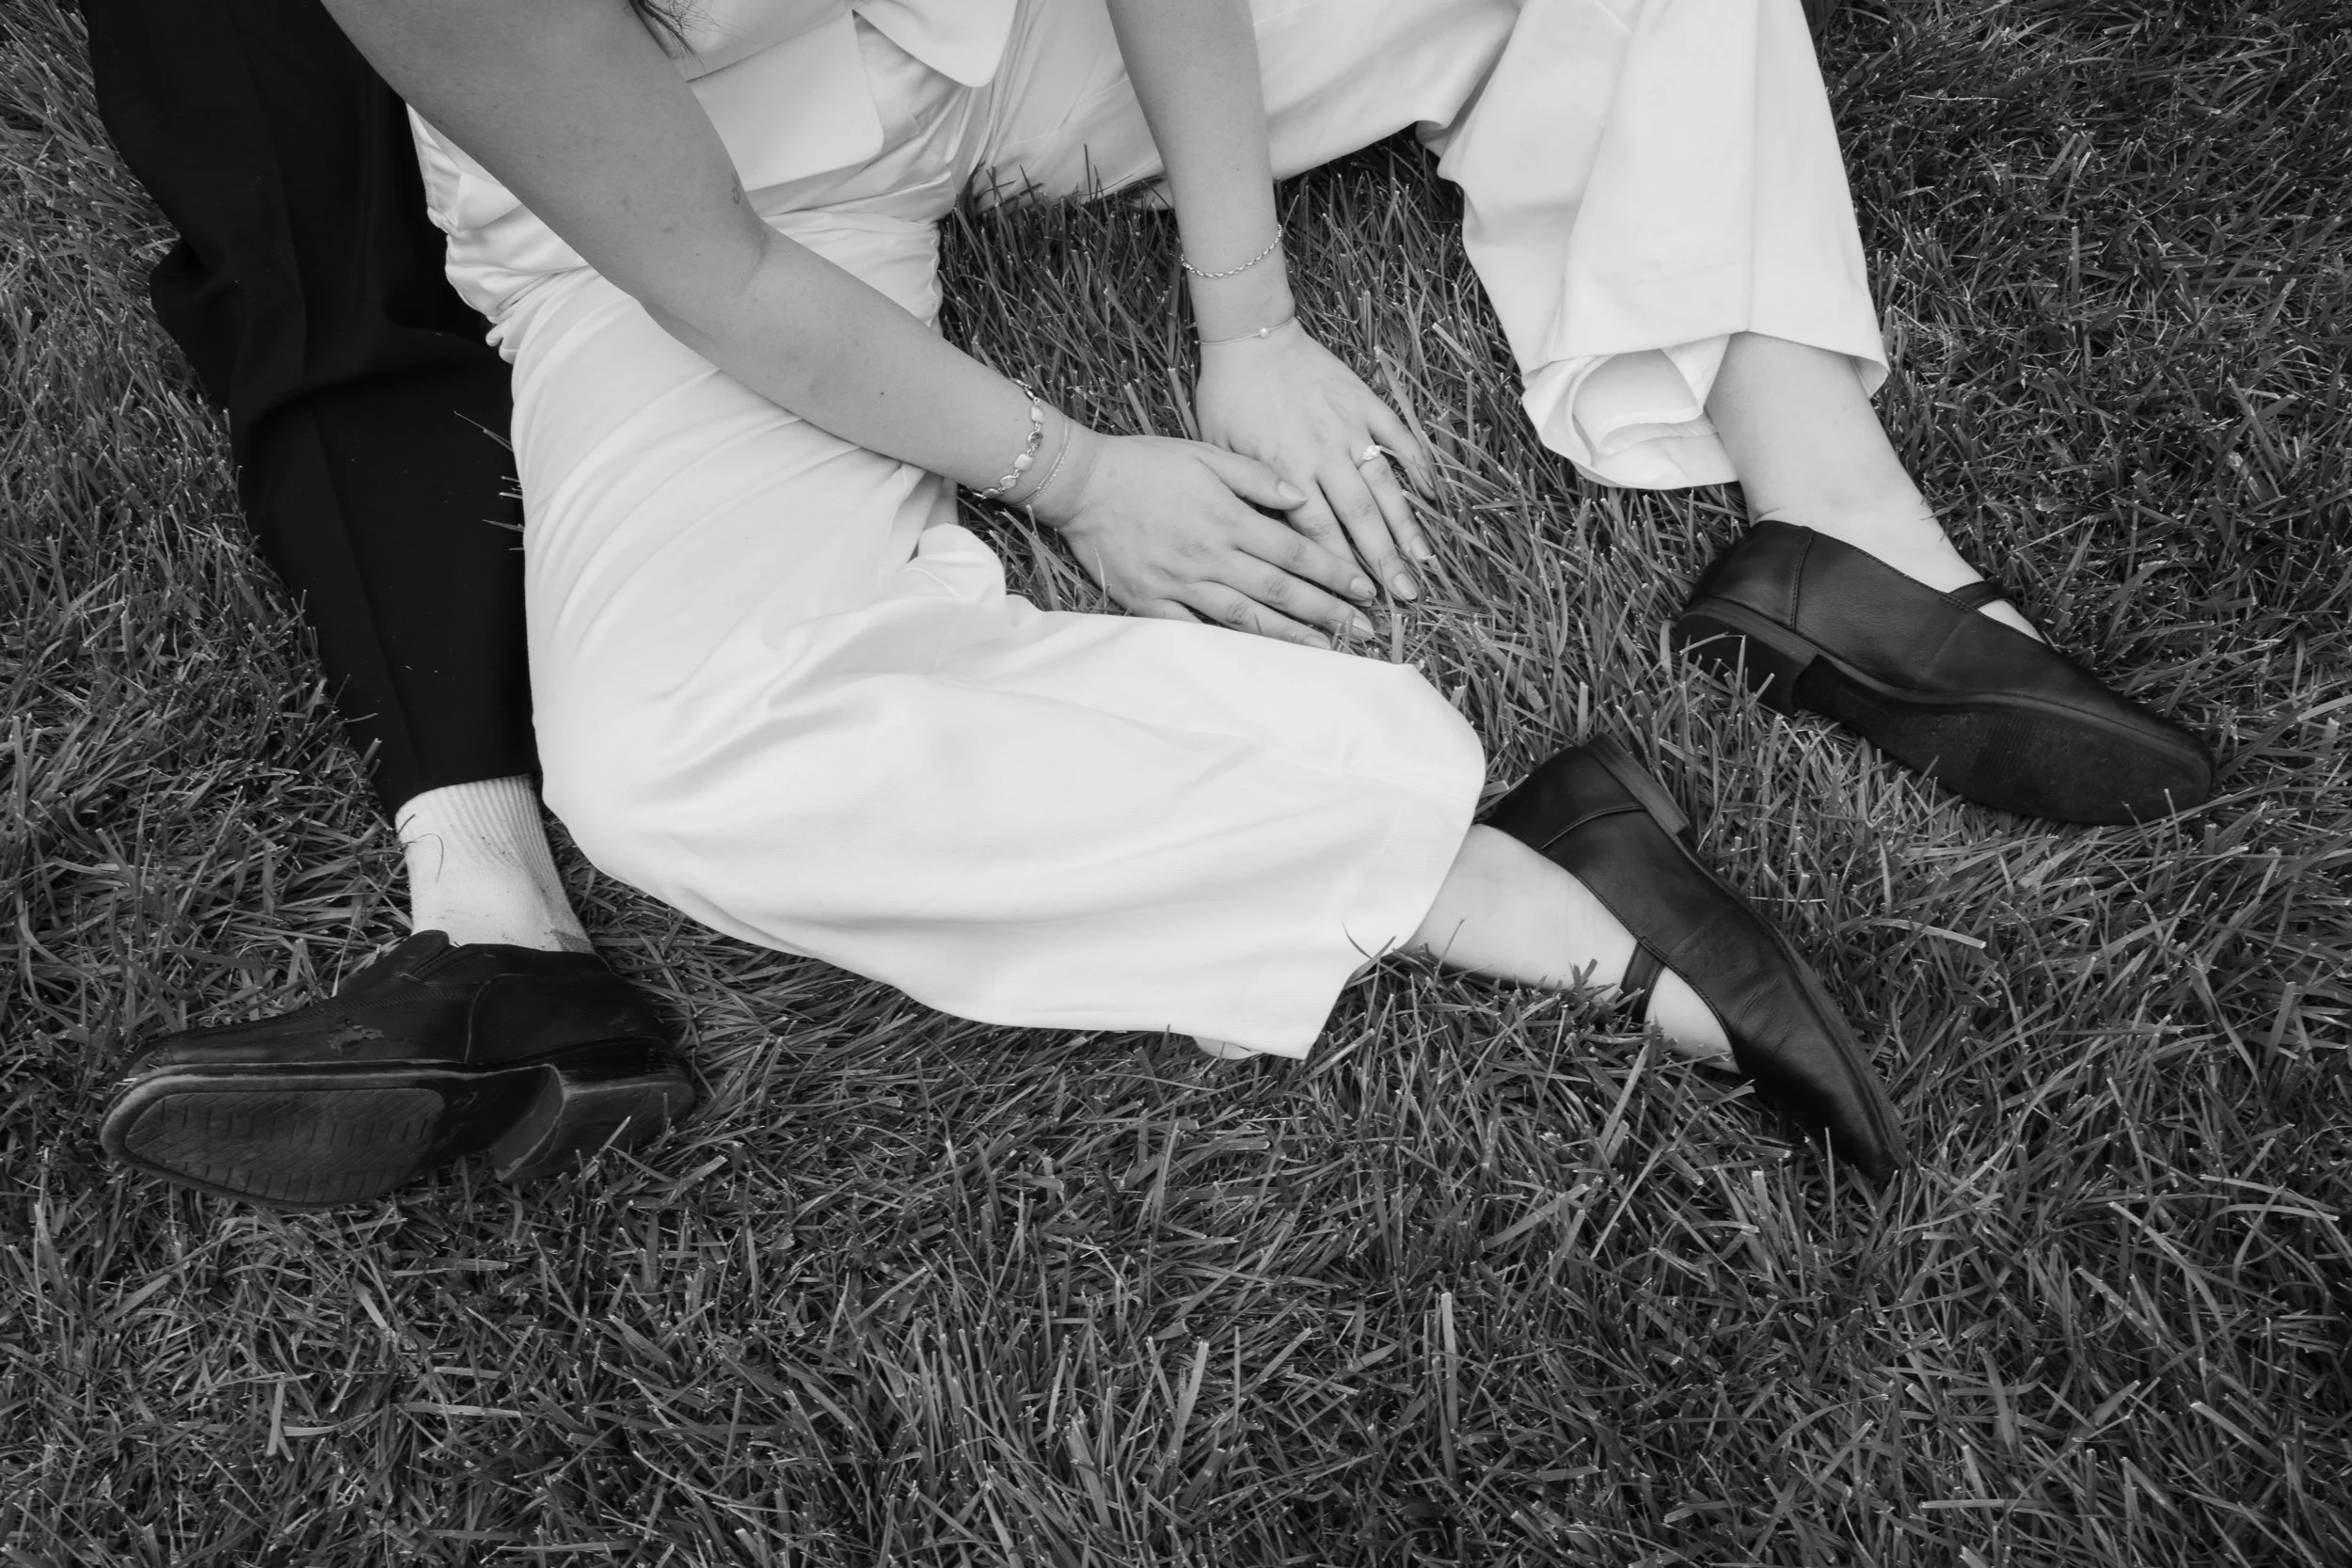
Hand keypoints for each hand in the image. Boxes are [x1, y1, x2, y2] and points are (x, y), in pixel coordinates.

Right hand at [1029, 427, 1379, 648]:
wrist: (1080, 484)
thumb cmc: (1145, 464)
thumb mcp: (1206, 454)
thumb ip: (1257, 476)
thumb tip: (1301, 498)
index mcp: (1228, 519)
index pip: (1295, 551)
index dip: (1333, 572)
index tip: (1363, 589)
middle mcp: (1210, 556)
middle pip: (1280, 590)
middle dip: (1327, 612)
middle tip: (1364, 631)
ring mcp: (1180, 584)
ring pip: (1246, 617)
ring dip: (1291, 636)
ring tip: (1327, 652)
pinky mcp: (1151, 602)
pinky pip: (1195, 632)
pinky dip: (1227, 648)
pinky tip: (1257, 662)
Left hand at [1193, 322, 1435, 600]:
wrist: (1250, 338)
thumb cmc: (1227, 398)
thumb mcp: (1220, 453)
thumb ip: (1248, 496)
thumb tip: (1265, 543)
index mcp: (1284, 469)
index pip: (1318, 532)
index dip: (1339, 568)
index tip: (1354, 600)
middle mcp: (1322, 453)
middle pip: (1359, 517)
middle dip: (1384, 560)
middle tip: (1405, 595)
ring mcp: (1349, 427)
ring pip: (1384, 484)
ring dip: (1406, 524)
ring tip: (1425, 560)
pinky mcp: (1366, 403)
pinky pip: (1400, 437)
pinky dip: (1420, 465)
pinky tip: (1435, 496)